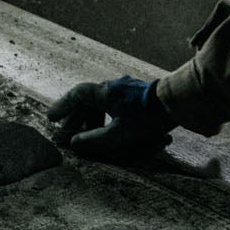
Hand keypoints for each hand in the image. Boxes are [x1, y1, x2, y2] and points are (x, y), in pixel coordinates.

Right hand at [49, 76, 173, 160]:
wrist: (177, 103)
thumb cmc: (147, 118)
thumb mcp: (118, 134)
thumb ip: (94, 140)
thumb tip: (74, 143)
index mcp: (105, 93)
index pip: (76, 95)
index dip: (62, 106)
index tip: (51, 118)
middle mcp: (113, 86)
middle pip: (88, 100)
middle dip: (77, 118)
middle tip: (68, 134)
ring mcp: (126, 88)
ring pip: (101, 102)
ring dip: (92, 118)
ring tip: (88, 135)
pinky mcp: (138, 93)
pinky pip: (114, 103)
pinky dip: (106, 115)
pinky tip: (109, 127)